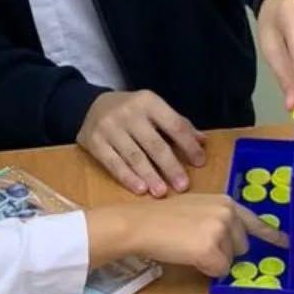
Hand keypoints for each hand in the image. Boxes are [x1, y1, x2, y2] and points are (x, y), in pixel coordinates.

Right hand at [79, 90, 207, 197]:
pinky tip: (140, 189)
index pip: (174, 125)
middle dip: (170, 166)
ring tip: (161, 192)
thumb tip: (203, 141)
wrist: (90, 106)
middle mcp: (129, 112)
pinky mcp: (94, 141)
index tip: (200, 162)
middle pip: (154, 143)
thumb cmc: (132, 112)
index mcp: (149, 101)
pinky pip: (113, 163)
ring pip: (134, 156)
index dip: (188, 144)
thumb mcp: (154, 110)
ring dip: (150, 175)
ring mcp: (109, 127)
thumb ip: (177, 124)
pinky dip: (127, 177)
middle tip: (182, 186)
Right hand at [86, 195, 285, 277]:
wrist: (142, 224)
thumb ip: (219, 220)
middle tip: (197, 244)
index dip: (272, 235)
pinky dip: (205, 269)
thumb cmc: (163, 218)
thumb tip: (232, 242)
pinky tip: (189, 256)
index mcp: (226, 202)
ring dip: (213, 260)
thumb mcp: (197, 209)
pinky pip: (218, 270)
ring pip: (230, 260)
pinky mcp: (211, 249)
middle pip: (243, 246)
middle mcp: (228, 213)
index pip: (256, 221)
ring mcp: (220, 231)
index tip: (286, 243)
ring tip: (188, 246)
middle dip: (225, 251)